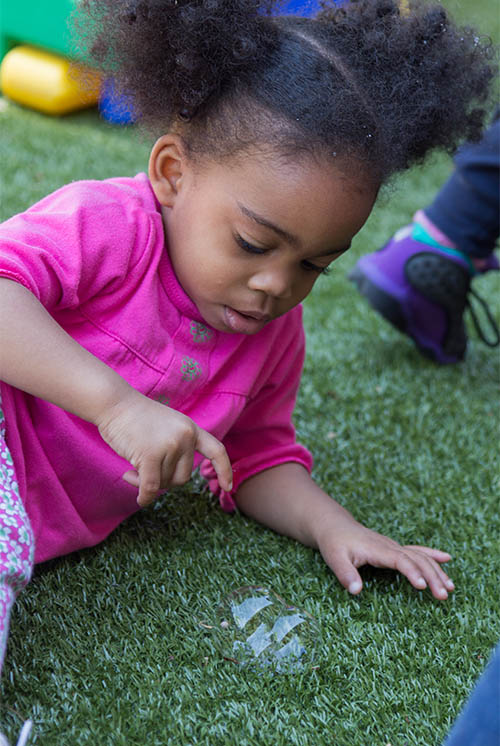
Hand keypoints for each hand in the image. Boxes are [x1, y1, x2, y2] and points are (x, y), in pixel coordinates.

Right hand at [95, 390, 231, 506]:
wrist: (114, 403)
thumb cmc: (135, 417)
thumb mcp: (167, 427)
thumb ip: (177, 447)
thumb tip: (172, 480)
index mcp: (191, 429)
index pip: (216, 450)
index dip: (224, 470)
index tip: (228, 487)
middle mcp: (185, 436)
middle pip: (183, 477)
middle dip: (165, 480)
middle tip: (143, 472)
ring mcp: (169, 445)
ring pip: (165, 482)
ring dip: (148, 482)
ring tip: (132, 468)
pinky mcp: (150, 455)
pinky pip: (151, 487)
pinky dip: (146, 496)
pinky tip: (141, 499)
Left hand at [315, 513, 453, 600]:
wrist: (335, 526)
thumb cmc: (334, 543)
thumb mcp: (334, 558)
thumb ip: (345, 574)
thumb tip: (355, 591)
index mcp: (377, 549)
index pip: (399, 559)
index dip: (412, 572)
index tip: (422, 586)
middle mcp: (389, 546)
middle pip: (416, 559)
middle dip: (432, 576)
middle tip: (443, 595)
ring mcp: (394, 547)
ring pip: (420, 556)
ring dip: (436, 571)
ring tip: (450, 588)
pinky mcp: (394, 549)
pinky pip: (417, 550)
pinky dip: (432, 555)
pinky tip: (447, 559)